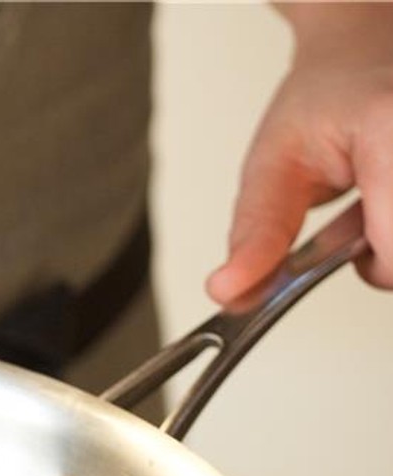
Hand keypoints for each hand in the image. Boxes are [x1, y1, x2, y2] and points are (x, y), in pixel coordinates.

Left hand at [206, 2, 392, 303]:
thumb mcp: (271, 168)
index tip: (352, 254)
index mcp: (390, 134)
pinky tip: (387, 198)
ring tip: (374, 201)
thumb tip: (228, 291)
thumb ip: (254, 235)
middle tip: (362, 221)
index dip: (375, 267)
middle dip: (388, 253)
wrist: (360, 54)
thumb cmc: (323, 101)